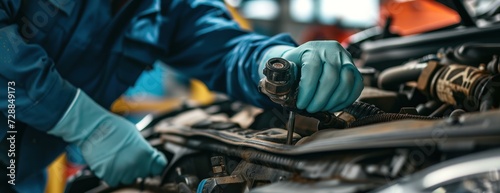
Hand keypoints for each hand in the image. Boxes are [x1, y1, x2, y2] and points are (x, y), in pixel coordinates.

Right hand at [48, 90, 166, 185]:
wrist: (92, 128)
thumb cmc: (114, 127)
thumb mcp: (136, 135)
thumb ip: (144, 149)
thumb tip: (149, 157)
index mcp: (145, 154)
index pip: (159, 167)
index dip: (156, 163)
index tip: (152, 161)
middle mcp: (135, 165)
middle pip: (144, 173)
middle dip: (140, 166)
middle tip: (130, 155)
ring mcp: (121, 172)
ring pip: (130, 178)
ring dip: (127, 171)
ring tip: (119, 157)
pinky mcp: (108, 176)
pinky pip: (115, 180)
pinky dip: (114, 174)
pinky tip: (111, 162)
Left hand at [259, 41, 362, 112]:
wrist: (308, 57)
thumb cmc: (296, 65)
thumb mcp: (286, 67)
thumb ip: (283, 78)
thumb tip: (277, 93)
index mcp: (312, 48)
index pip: (313, 69)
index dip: (307, 90)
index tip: (301, 104)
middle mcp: (332, 50)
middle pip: (331, 77)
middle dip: (320, 98)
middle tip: (310, 109)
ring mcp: (346, 59)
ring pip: (346, 82)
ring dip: (333, 101)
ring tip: (321, 108)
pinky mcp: (354, 69)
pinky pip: (356, 86)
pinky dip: (346, 100)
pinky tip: (333, 106)